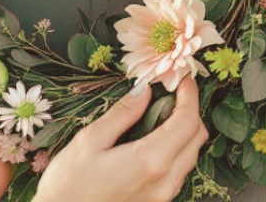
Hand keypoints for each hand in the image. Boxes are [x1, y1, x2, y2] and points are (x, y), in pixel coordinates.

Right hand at [37, 79, 208, 201]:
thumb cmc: (69, 185)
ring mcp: (161, 197)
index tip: (181, 75)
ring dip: (184, 130)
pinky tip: (153, 137)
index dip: (190, 94)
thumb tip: (145, 89)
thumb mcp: (91, 139)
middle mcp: (164, 182)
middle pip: (197, 139)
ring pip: (190, 157)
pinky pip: (177, 172)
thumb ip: (123, 112)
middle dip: (190, 109)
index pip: (187, 121)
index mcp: (150, 161)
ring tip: (161, 110)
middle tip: (172, 90)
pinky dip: (175, 149)